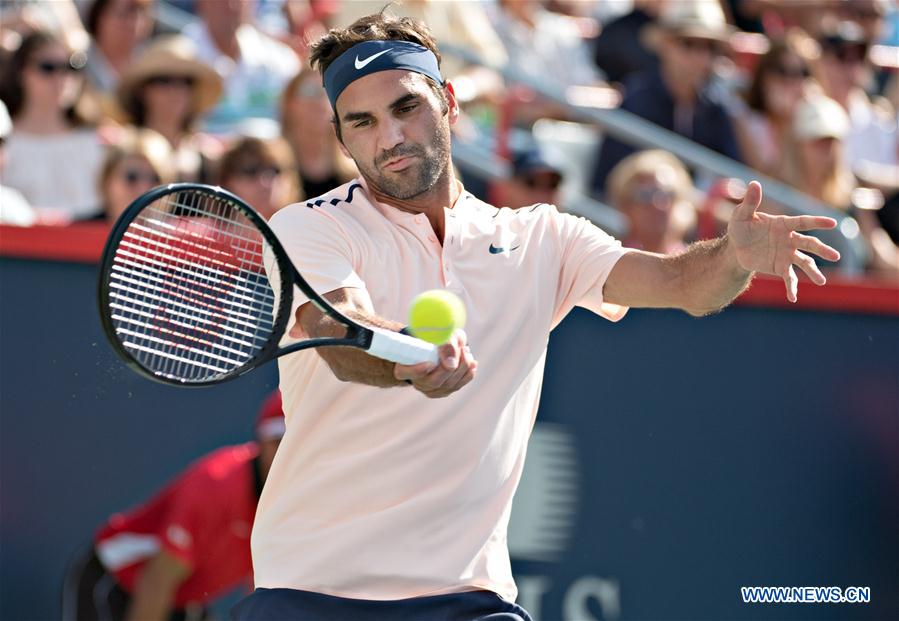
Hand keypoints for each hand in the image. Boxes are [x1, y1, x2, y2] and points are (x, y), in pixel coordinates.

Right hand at [394, 330, 477, 397]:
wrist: (437, 343)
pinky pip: (458, 385)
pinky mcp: (444, 391)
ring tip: (466, 351)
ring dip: (462, 367)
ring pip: (449, 384)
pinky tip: (471, 362)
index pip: (404, 372)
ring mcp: (431, 389)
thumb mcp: (438, 332)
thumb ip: (443, 343)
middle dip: (450, 367)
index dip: (416, 370)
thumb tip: (451, 364)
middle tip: (462, 350)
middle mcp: (416, 381)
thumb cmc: (434, 336)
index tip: (430, 363)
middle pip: (433, 381)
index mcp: (404, 367)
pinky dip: (468, 373)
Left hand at [727, 181, 840, 301]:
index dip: (817, 222)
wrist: (734, 247)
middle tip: (835, 256)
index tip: (833, 223)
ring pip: (804, 262)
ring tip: (821, 282)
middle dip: (822, 250)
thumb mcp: (741, 215)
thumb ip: (750, 202)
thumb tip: (754, 183)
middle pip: (809, 244)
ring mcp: (786, 253)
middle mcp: (789, 239)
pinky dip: (791, 287)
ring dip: (813, 271)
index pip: (803, 222)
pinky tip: (793, 298)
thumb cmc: (741, 227)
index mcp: (784, 224)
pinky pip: (789, 277)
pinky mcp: (780, 266)